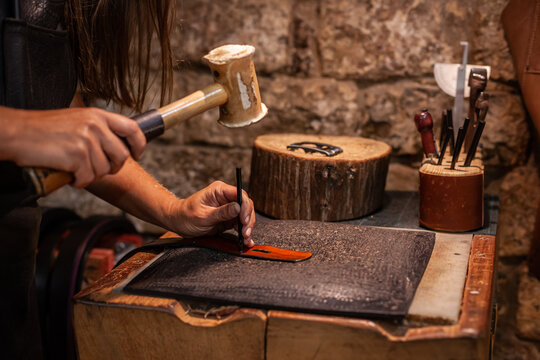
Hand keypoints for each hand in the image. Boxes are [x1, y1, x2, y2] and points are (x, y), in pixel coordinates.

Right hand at [0, 106, 145, 187]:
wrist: (17, 132)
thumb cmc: (43, 129)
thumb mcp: (77, 120)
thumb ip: (98, 130)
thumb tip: (117, 147)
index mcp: (98, 115)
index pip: (133, 128)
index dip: (139, 145)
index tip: (137, 155)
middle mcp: (96, 125)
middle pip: (122, 156)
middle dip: (112, 168)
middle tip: (96, 169)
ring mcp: (87, 140)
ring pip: (104, 170)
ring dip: (91, 175)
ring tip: (75, 168)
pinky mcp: (77, 155)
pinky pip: (88, 178)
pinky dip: (79, 181)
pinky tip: (69, 174)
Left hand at [166, 181, 255, 246]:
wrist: (178, 222)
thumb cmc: (186, 216)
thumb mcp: (203, 216)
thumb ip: (221, 212)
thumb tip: (238, 208)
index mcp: (219, 190)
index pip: (240, 195)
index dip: (245, 207)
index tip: (244, 220)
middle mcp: (225, 197)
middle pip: (245, 205)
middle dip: (247, 219)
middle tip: (245, 233)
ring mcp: (228, 207)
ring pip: (245, 215)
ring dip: (247, 227)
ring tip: (245, 239)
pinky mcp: (228, 217)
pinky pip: (240, 223)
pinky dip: (244, 231)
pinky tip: (246, 240)